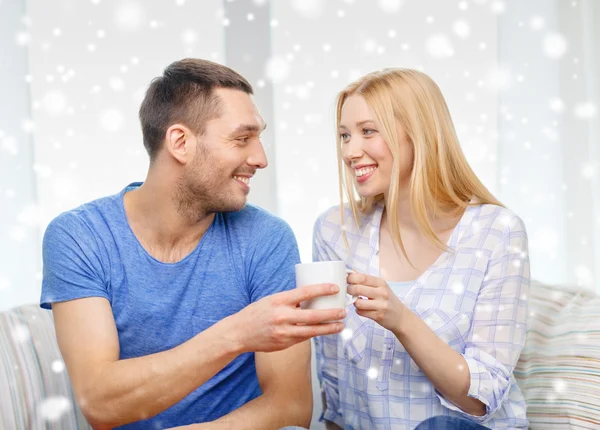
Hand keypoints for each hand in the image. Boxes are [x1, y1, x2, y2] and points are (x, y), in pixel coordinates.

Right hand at [227, 283, 345, 352]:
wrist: (239, 333)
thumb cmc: (257, 313)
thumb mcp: (271, 300)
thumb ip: (289, 300)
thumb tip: (311, 298)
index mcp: (279, 300)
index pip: (305, 292)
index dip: (322, 289)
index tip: (335, 288)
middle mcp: (282, 316)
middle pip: (312, 315)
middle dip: (331, 314)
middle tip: (343, 311)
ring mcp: (283, 332)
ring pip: (312, 331)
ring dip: (328, 328)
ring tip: (340, 325)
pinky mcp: (284, 343)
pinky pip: (304, 338)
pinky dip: (315, 334)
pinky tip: (324, 331)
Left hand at [347, 272, 404, 331]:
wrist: (400, 316)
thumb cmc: (387, 299)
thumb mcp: (381, 286)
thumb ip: (366, 280)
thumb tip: (351, 272)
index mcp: (381, 283)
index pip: (362, 277)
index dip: (350, 278)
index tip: (346, 280)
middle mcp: (382, 292)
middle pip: (357, 289)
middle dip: (349, 290)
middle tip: (348, 291)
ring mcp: (381, 305)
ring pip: (358, 302)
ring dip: (354, 302)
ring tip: (357, 301)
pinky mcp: (378, 316)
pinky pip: (360, 312)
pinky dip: (358, 310)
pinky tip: (362, 309)